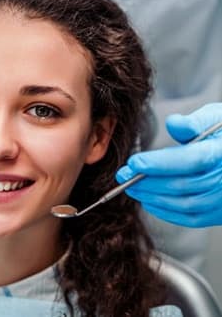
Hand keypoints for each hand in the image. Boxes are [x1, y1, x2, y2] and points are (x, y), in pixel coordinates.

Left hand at [116, 103, 221, 227]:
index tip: (133, 162)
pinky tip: (148, 201)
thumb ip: (193, 122)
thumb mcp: (214, 117)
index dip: (158, 164)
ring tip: (131, 187)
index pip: (190, 160)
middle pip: (182, 185)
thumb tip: (173, 123)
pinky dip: (166, 211)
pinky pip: (191, 218)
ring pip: (184, 204)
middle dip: (147, 181)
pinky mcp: (220, 213)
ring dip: (152, 197)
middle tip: (123, 175)